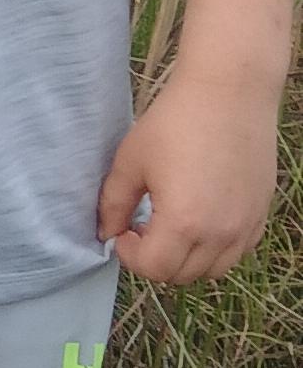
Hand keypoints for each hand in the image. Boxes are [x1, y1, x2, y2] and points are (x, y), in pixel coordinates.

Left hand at [98, 59, 284, 281]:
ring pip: (212, 269)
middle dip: (155, 260)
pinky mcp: (261, 213)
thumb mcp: (131, 161)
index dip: (130, 255)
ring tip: (170, 225)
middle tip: (141, 229)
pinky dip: (215, 248)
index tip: (123, 232)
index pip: (154, 268)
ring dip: (186, 258)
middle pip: (182, 275)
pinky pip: (237, 250)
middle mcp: (221, 233)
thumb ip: (113, 204)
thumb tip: (107, 232)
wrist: (229, 93)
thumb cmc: (175, 121)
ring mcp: (246, 225)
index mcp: (185, 222)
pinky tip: (200, 218)